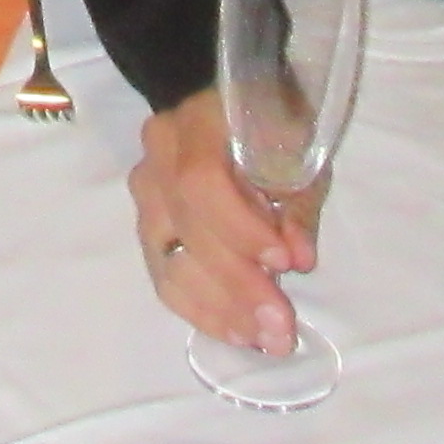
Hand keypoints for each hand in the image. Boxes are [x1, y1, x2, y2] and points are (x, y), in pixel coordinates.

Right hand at [127, 90, 324, 355]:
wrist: (220, 103)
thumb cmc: (271, 122)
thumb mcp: (300, 150)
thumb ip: (298, 204)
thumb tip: (299, 259)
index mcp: (195, 124)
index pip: (201, 183)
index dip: (240, 229)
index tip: (283, 263)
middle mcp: (157, 158)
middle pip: (184, 229)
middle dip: (236, 285)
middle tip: (280, 329)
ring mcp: (144, 194)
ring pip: (167, 262)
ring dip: (218, 309)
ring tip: (264, 340)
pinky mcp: (146, 227)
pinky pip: (163, 277)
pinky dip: (201, 310)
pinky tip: (236, 332)